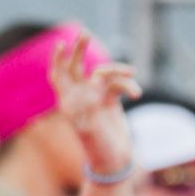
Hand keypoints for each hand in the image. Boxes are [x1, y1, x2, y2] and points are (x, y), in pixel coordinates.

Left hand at [50, 39, 140, 175]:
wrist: (113, 162)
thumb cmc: (97, 148)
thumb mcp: (89, 128)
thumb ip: (87, 107)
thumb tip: (90, 87)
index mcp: (68, 103)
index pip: (59, 76)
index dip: (58, 59)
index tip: (61, 44)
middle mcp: (80, 98)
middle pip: (77, 67)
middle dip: (79, 50)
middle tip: (84, 33)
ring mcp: (96, 98)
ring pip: (105, 73)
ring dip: (118, 70)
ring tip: (133, 72)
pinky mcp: (111, 101)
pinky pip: (119, 85)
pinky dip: (129, 86)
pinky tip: (136, 94)